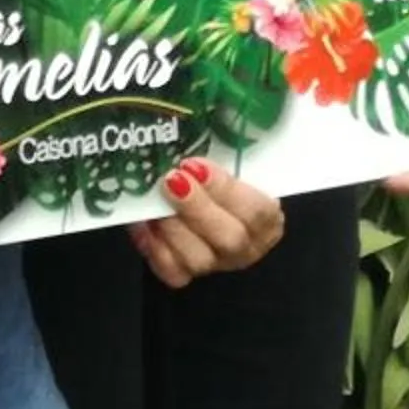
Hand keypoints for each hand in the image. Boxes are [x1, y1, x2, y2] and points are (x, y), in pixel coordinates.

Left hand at [128, 158, 285, 288]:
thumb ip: (218, 155)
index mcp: (265, 217)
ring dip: (173, 227)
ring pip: (199, 260)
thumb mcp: (226, 161)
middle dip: (196, 208)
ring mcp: (216, 264)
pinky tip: (143, 223)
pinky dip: (153, 246)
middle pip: (230, 239)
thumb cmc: (213, 179)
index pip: (256, 211)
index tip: (194, 165)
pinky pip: (171, 270)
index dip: (224, 190)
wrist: (196, 199)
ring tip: (155, 202)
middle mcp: (246, 246)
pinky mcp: (186, 275)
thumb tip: (198, 133)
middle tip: (170, 180)